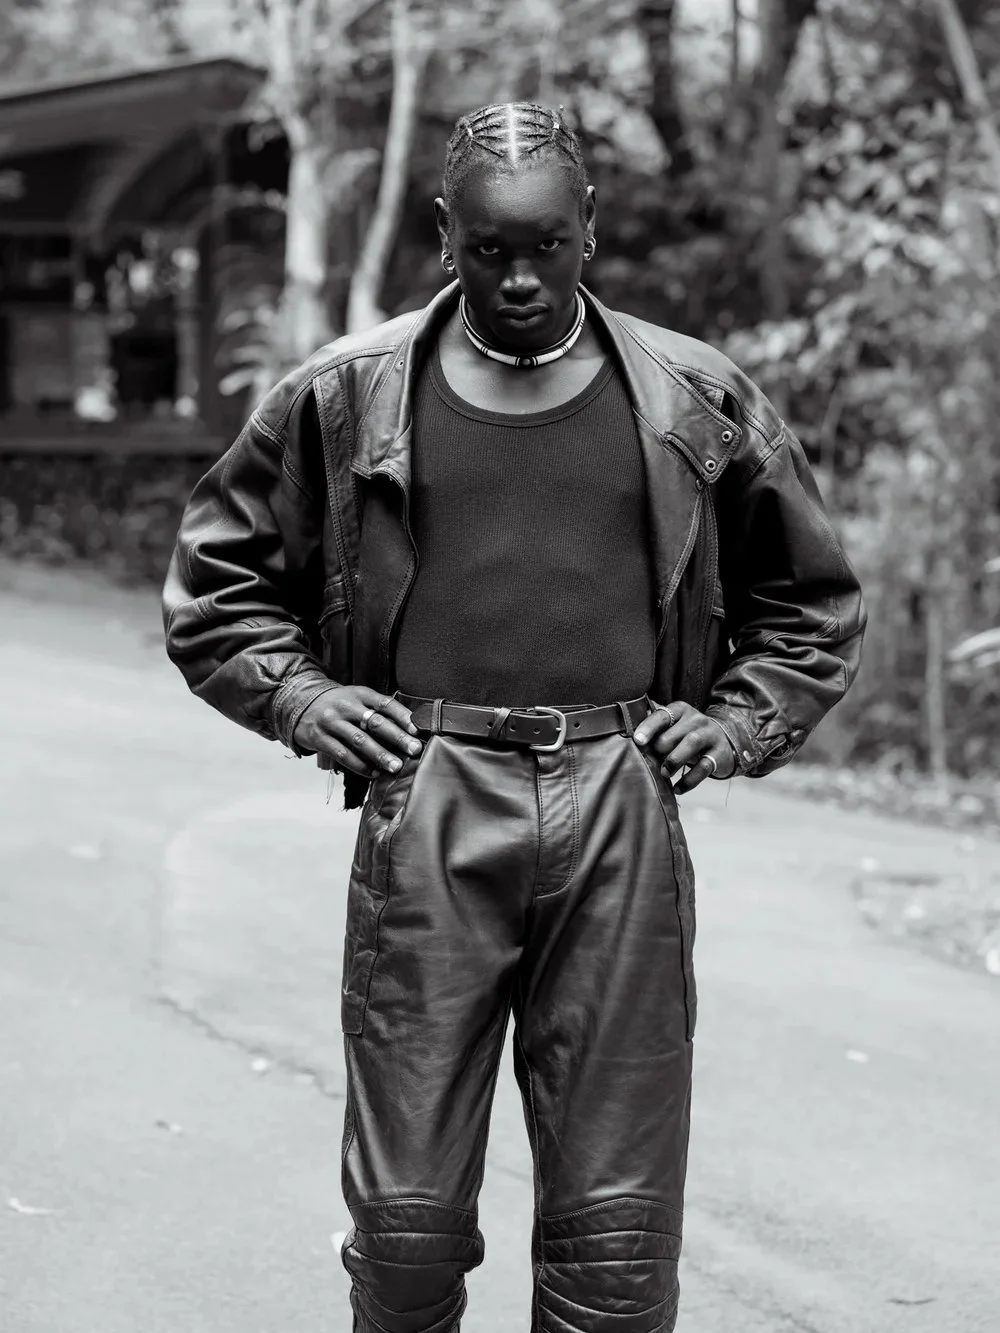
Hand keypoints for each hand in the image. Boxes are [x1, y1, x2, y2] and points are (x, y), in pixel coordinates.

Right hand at [293, 686, 422, 778]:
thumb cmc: (338, 705)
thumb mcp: (357, 699)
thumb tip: (408, 731)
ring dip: (380, 755)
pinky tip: (373, 773)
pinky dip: (360, 765)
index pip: (385, 703)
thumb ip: (378, 710)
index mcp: (359, 694)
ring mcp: (331, 722)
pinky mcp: (319, 738)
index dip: (402, 716)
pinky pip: (342, 754)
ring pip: (359, 740)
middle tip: (414, 750)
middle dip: (397, 737)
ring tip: (395, 766)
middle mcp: (345, 706)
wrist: (300, 704)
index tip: (417, 730)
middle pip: (375, 722)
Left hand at [632, 701, 736, 792]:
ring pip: (691, 744)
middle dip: (660, 750)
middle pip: (673, 734)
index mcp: (680, 710)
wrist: (724, 741)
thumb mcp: (674, 726)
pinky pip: (704, 767)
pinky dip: (689, 780)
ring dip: (674, 760)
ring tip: (664, 773)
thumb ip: (654, 727)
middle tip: (652, 762)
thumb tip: (628, 734)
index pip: (662, 716)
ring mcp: (710, 735)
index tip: (638, 741)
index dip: (648, 728)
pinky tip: (678, 788)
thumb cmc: (687, 735)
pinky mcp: (719, 754)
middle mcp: (696, 719)